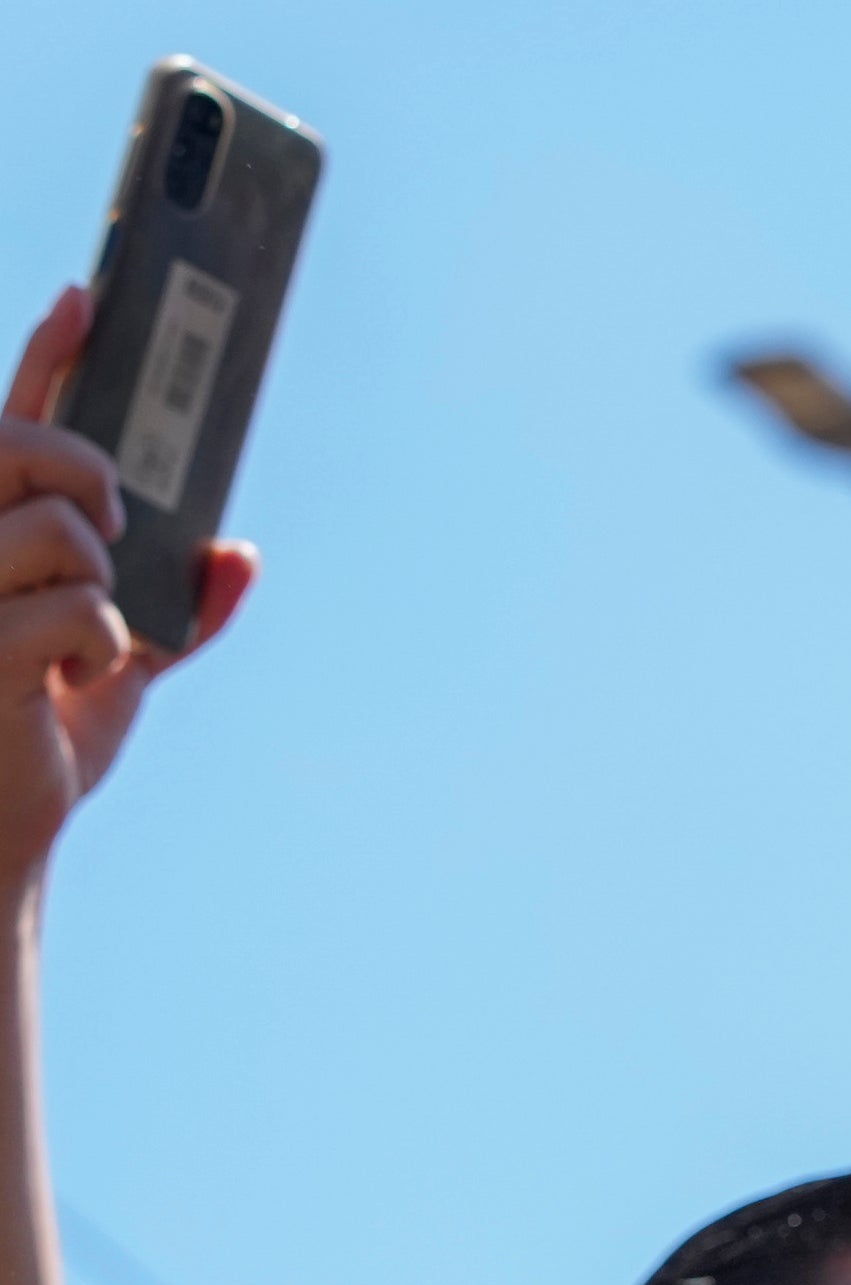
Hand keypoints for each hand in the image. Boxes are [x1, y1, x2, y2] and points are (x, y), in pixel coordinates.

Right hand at [0, 289, 254, 890]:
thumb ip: (180, 609)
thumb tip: (240, 554)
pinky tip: (62, 685)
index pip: (3, 420)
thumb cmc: (43, 740)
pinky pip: (85, 611)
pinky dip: (104, 649)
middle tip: (116, 527)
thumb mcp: (126, 668)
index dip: (48, 356)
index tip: (89, 298)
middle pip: (20, 449)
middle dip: (88, 472)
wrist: (2, 833)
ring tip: (76, 641)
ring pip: (62, 531)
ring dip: (100, 587)